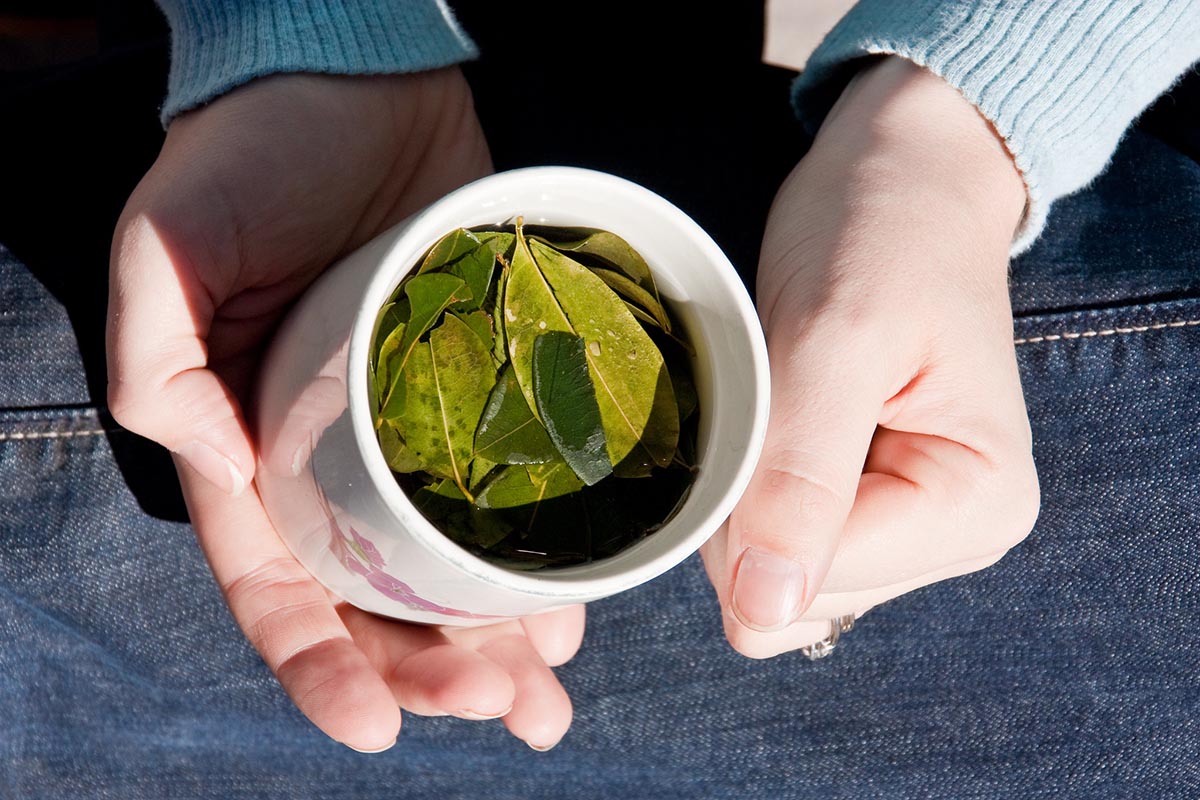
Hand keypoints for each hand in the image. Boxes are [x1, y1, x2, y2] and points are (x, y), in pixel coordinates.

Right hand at [108, 68, 582, 750]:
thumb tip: (221, 469)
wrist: (355, 79)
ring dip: (497, 640)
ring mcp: (412, 432)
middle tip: (511, 715)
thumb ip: (162, 363)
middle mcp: (332, 458)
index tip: (381, 730)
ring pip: (452, 567)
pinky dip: (537, 561)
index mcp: (250, 449)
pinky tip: (575, 609)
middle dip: (436, 670)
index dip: (324, 667)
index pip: (280, 587)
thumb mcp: (170, 248)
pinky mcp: (480, 392)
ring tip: (549, 695)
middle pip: (381, 598)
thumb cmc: (250, 157)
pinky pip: (508, 499)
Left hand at [702, 58, 1039, 657]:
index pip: (812, 581)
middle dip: (747, 504)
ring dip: (743, 495)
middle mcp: (953, 537)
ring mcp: (907, 525)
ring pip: (773, 578)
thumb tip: (765, 611)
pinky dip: (748, 491)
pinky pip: (774, 544)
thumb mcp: (840, 338)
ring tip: (777, 402)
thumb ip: (802, 478)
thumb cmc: (884, 232)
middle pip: (791, 594)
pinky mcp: (864, 503)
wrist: (903, 176)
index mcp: (973, 508)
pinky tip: (773, 423)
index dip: (749, 511)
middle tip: (769, 397)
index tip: (759, 412)